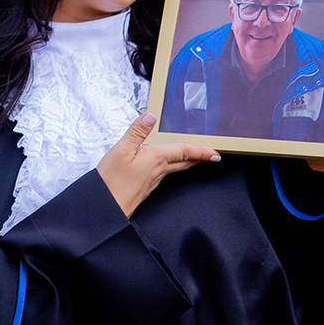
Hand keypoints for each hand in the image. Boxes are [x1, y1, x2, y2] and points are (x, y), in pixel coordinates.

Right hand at [97, 112, 220, 216]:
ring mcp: (153, 180)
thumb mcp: (121, 150)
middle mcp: (158, 170)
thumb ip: (137, 132)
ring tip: (195, 157)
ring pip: (176, 168)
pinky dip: (173, 166)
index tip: (216, 154)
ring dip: (187, 162)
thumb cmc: (112, 181)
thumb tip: (150, 117)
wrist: (107, 207)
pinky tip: (167, 165)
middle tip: (212, 156)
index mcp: (156, 158)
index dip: (202, 151)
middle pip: (184, 162)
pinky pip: (164, 173)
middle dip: (199, 158)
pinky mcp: (146, 186)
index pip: (184, 151)